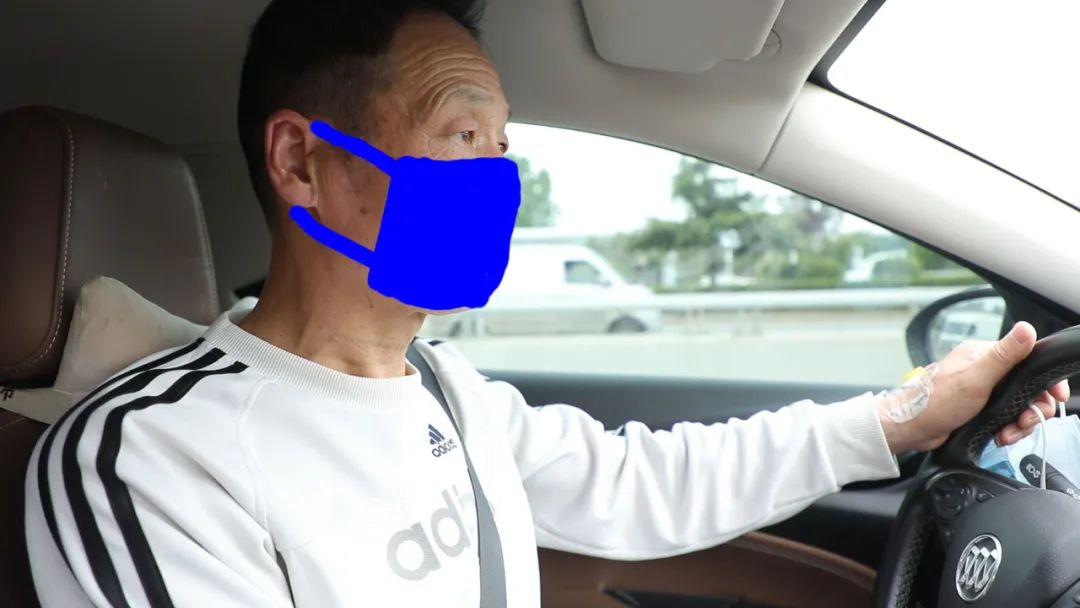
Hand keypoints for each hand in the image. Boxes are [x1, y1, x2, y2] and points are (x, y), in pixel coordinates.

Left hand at [880, 322, 1069, 452]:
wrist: (911, 429)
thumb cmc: (935, 401)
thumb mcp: (974, 378)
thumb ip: (1003, 356)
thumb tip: (1026, 329)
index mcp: (984, 355)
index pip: (1028, 359)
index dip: (1045, 380)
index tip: (1055, 396)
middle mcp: (985, 370)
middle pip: (1028, 387)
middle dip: (1032, 408)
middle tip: (1025, 421)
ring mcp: (983, 390)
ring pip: (1019, 405)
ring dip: (1020, 423)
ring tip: (1008, 433)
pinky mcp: (980, 409)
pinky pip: (1006, 418)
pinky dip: (1008, 429)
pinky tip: (1000, 436)